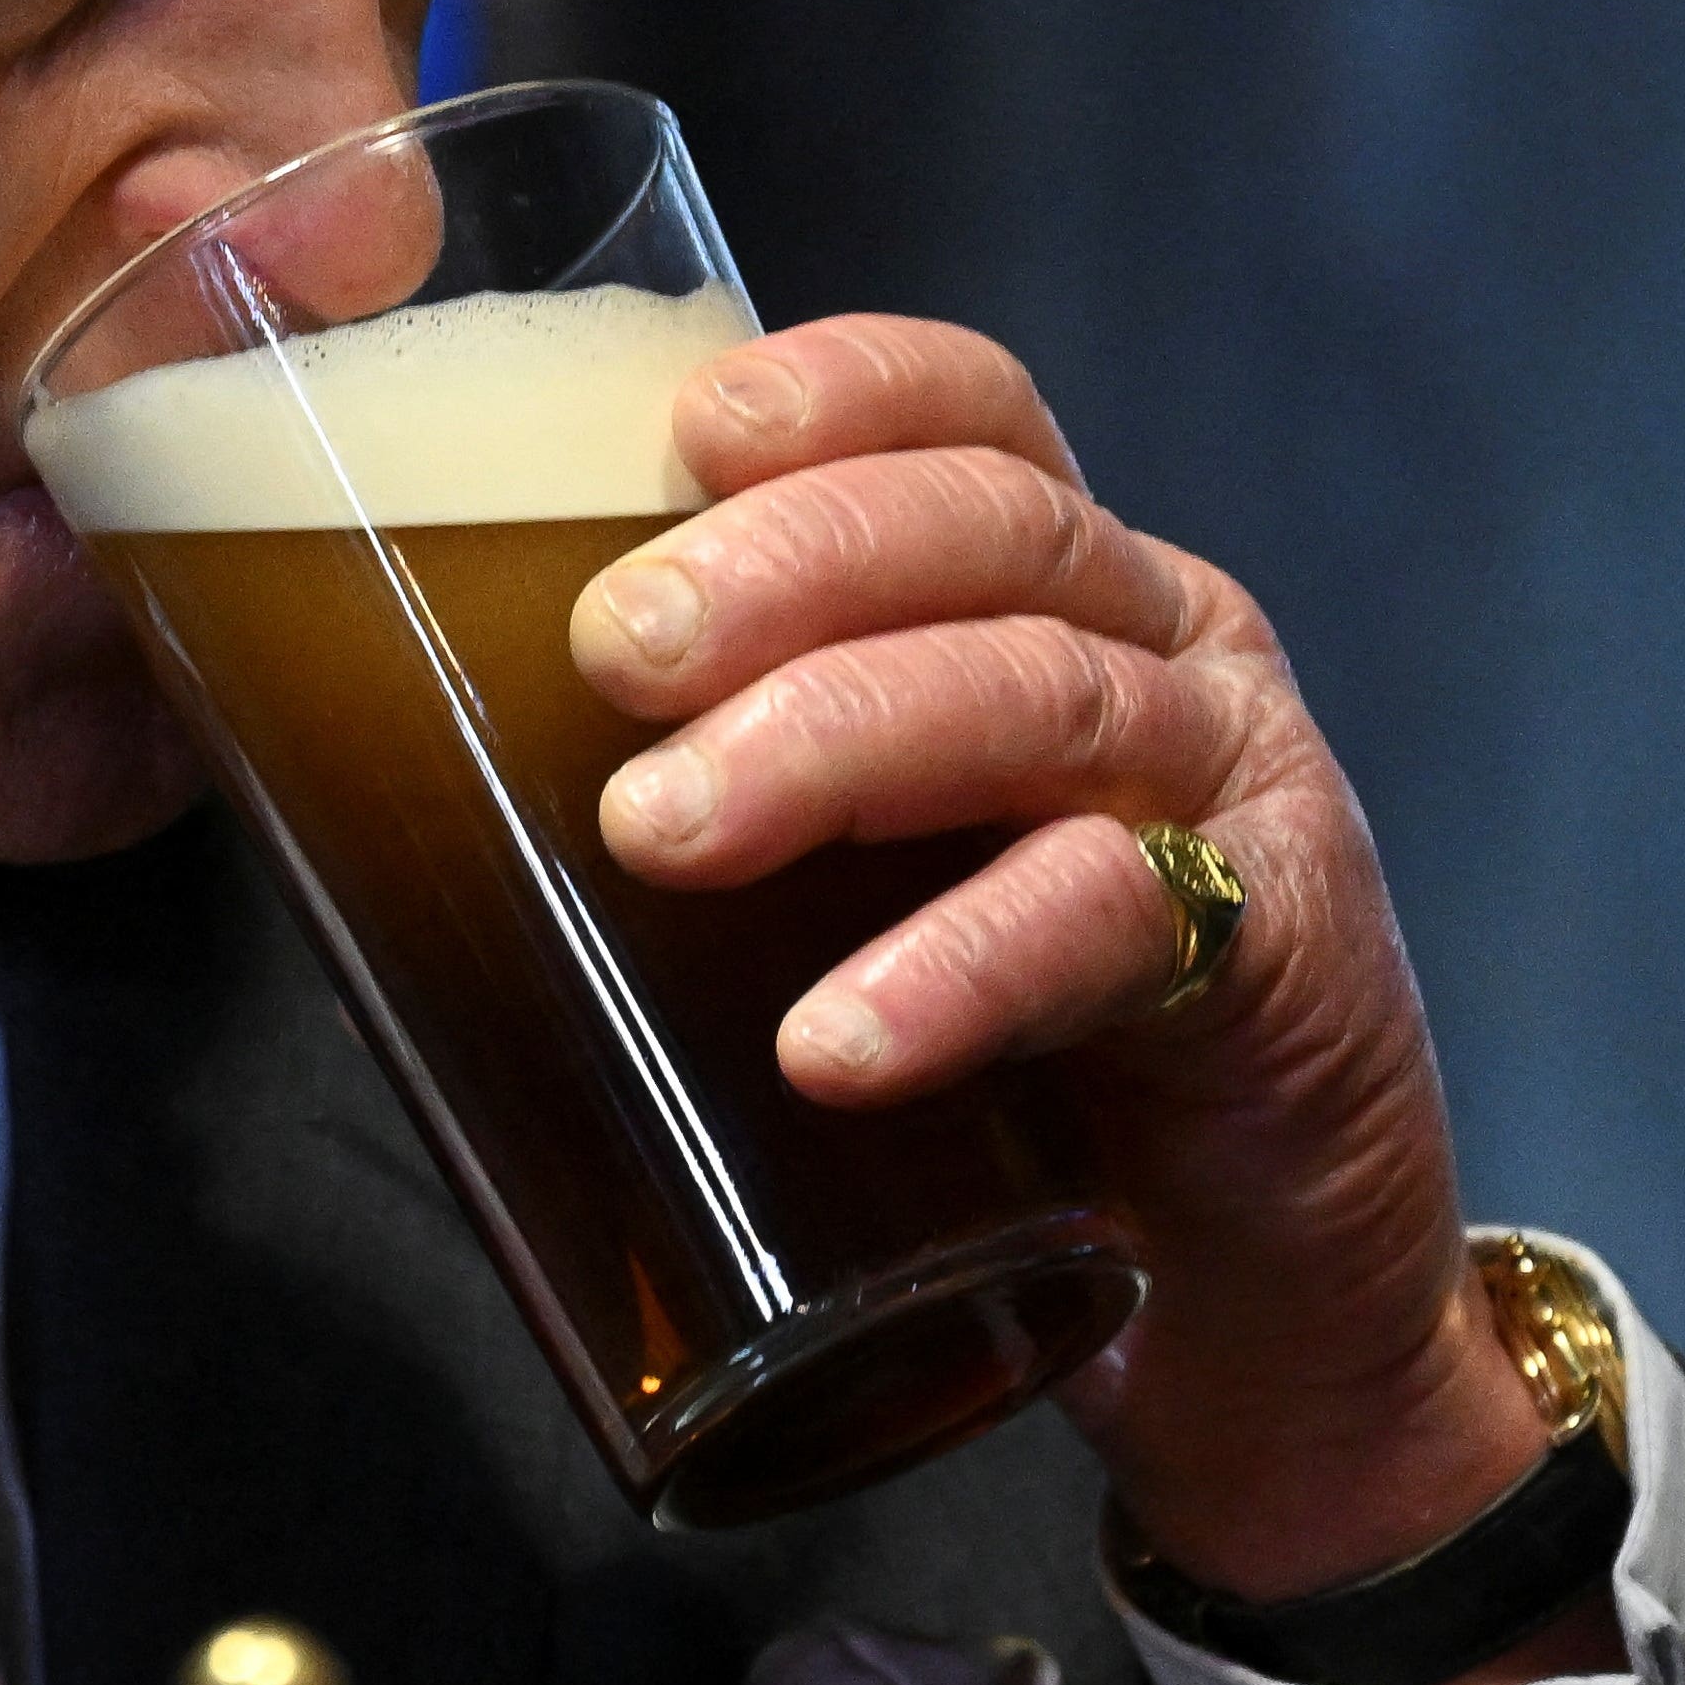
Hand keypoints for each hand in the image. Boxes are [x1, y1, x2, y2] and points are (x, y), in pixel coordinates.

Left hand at [572, 317, 1588, 1666]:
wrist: (1254, 1296)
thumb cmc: (1018, 1054)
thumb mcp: (874, 883)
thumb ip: (731, 802)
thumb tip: (401, 800)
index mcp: (1057, 586)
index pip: (971, 411)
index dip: (841, 388)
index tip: (686, 428)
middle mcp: (1163, 644)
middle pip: (990, 526)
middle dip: (790, 567)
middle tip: (611, 654)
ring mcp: (1235, 787)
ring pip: (1039, 695)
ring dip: (836, 744)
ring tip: (661, 833)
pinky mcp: (1283, 955)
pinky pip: (1121, 922)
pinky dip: (964, 970)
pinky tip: (841, 1040)